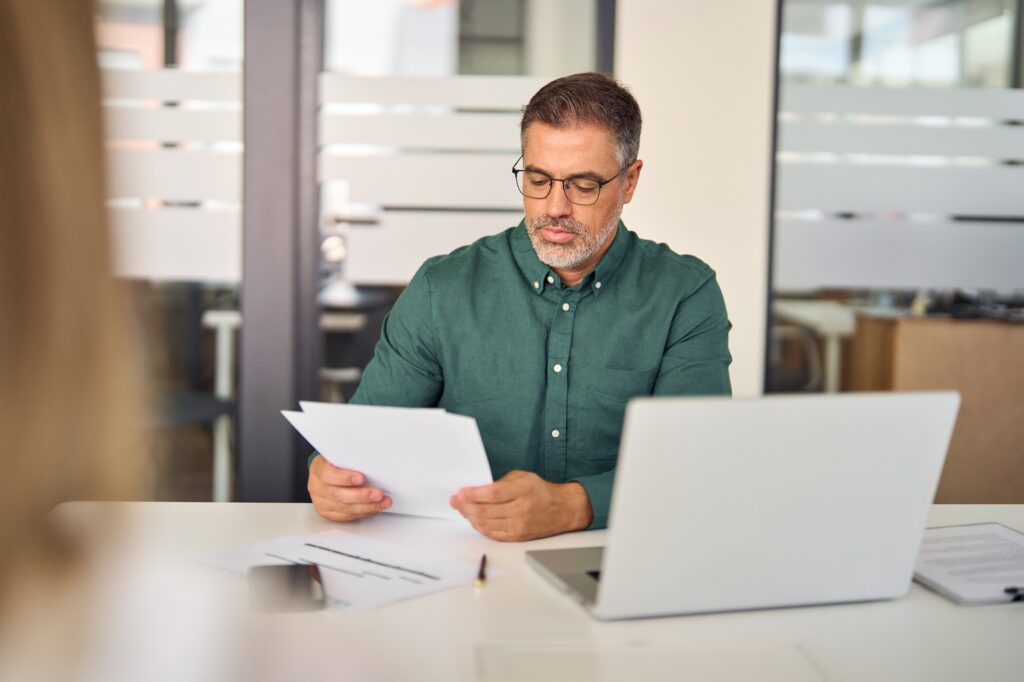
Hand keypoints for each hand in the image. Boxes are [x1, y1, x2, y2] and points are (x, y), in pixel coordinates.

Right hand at [308, 455, 391, 521]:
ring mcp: (320, 502)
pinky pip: (345, 516)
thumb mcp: (339, 456)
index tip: (361, 478)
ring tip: (382, 502)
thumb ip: (350, 460)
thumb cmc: (335, 463)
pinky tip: (373, 508)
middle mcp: (317, 487)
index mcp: (318, 469)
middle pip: (338, 495)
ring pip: (344, 508)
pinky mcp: (327, 513)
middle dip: (361, 496)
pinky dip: (362, 513)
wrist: (323, 472)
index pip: (328, 474)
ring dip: (366, 507)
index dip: (344, 478)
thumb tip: (371, 464)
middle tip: (378, 494)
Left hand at [450, 470, 592, 541]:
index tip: (461, 492)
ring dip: (470, 517)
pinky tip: (474, 520)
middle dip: (465, 506)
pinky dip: (480, 527)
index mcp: (522, 490)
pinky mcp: (518, 536)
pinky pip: (493, 534)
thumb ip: (500, 483)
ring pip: (486, 524)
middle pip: (485, 511)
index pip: (492, 494)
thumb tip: (477, 491)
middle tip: (455, 501)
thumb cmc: (541, 491)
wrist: (563, 509)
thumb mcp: (522, 477)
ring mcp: (519, 525)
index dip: (473, 494)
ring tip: (462, 509)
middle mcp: (521, 509)